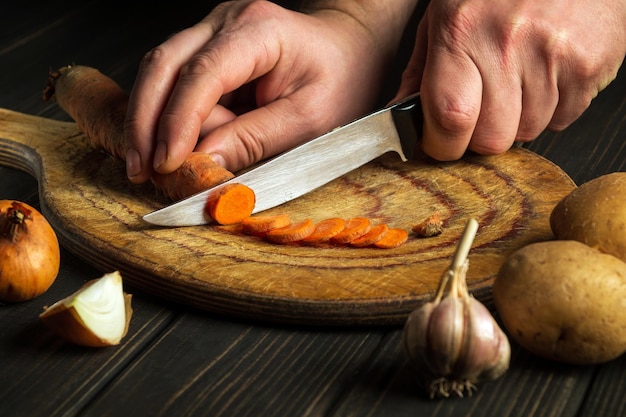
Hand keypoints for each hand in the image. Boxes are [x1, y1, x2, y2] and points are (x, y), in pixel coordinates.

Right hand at [124, 0, 414, 182]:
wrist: (350, 50)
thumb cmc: (341, 79)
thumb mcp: (311, 118)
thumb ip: (257, 138)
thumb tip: (205, 160)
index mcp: (258, 30)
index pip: (203, 74)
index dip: (178, 121)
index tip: (167, 163)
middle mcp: (226, 22)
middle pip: (164, 65)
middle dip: (146, 120)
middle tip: (141, 169)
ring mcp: (212, 32)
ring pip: (160, 72)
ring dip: (149, 120)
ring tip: (149, 165)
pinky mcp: (208, 50)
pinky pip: (174, 81)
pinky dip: (165, 115)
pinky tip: (162, 145)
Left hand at [394, 0, 625, 160]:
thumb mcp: (443, 16)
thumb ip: (419, 72)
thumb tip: (398, 118)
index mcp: (461, 32)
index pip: (449, 118)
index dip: (442, 145)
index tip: (439, 144)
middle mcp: (507, 44)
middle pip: (491, 139)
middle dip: (480, 138)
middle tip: (481, 112)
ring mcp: (551, 55)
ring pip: (527, 133)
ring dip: (517, 121)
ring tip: (517, 81)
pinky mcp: (587, 65)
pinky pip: (562, 120)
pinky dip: (551, 110)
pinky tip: (544, 77)